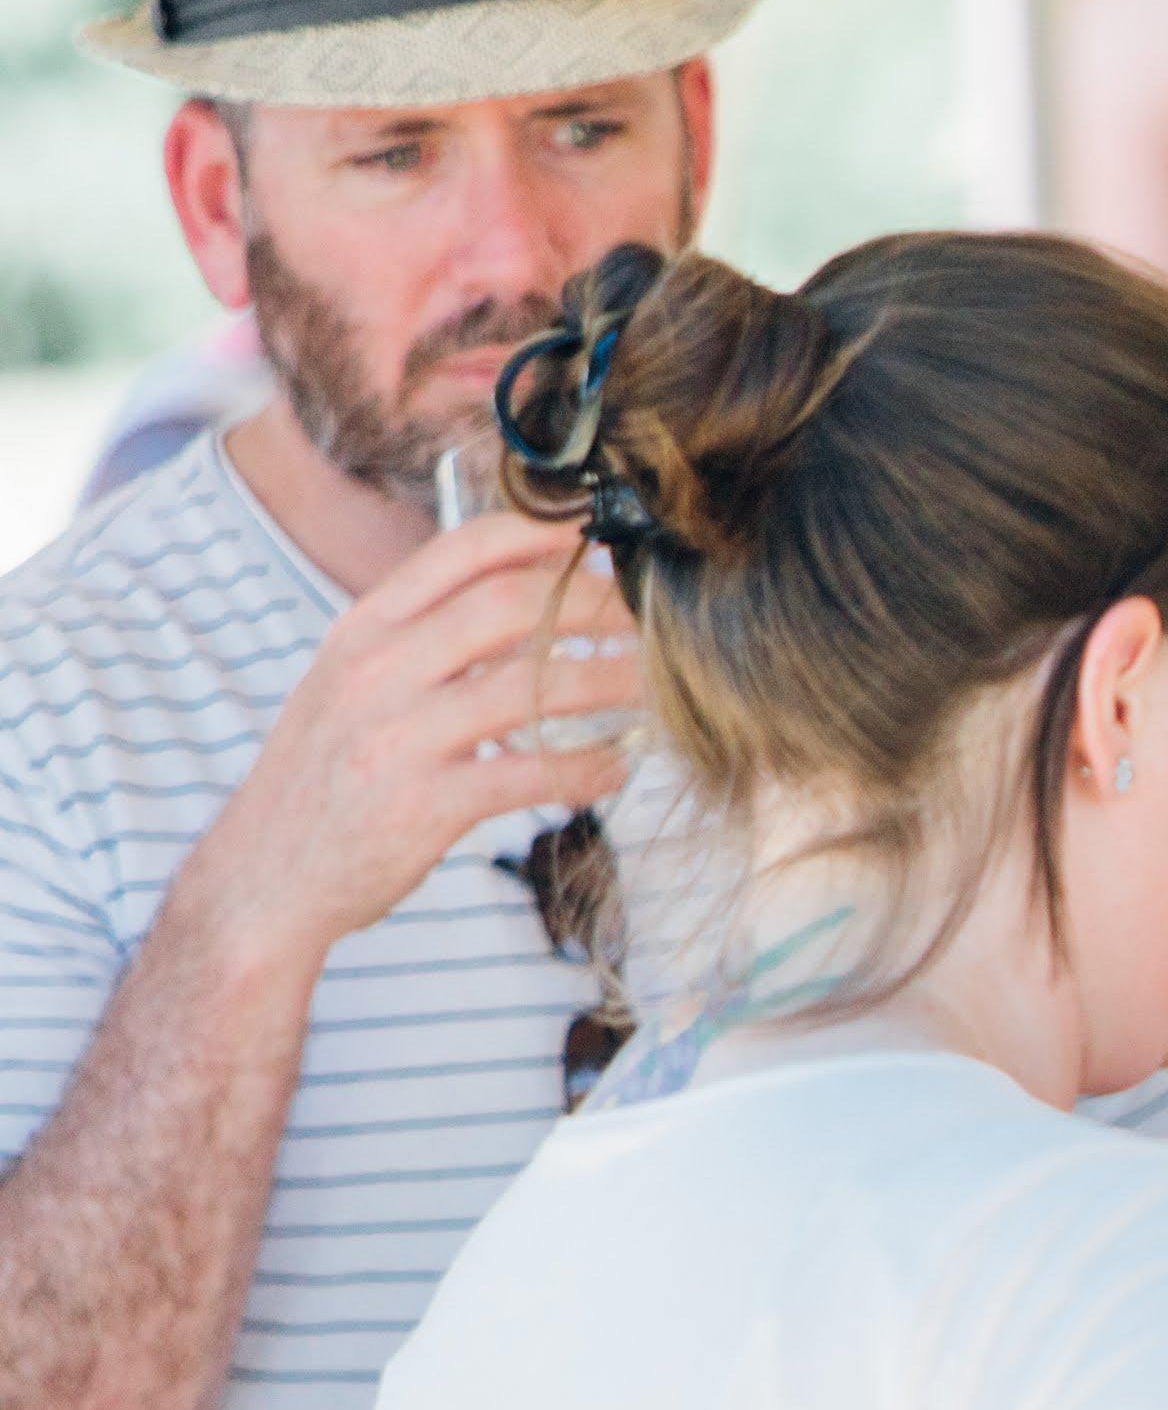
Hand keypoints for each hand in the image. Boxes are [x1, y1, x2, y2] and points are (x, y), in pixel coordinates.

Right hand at [182, 514, 634, 979]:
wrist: (266, 871)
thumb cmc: (328, 774)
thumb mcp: (354, 684)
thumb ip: (426, 638)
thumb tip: (526, 596)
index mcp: (364, 630)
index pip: (459, 552)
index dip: (540, 538)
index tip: (596, 544)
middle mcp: (378, 670)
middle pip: (509, 606)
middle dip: (594, 605)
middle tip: (654, 618)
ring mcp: (400, 737)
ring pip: (532, 687)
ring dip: (611, 683)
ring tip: (658, 688)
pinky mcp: (425, 806)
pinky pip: (530, 774)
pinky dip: (587, 768)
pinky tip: (616, 768)